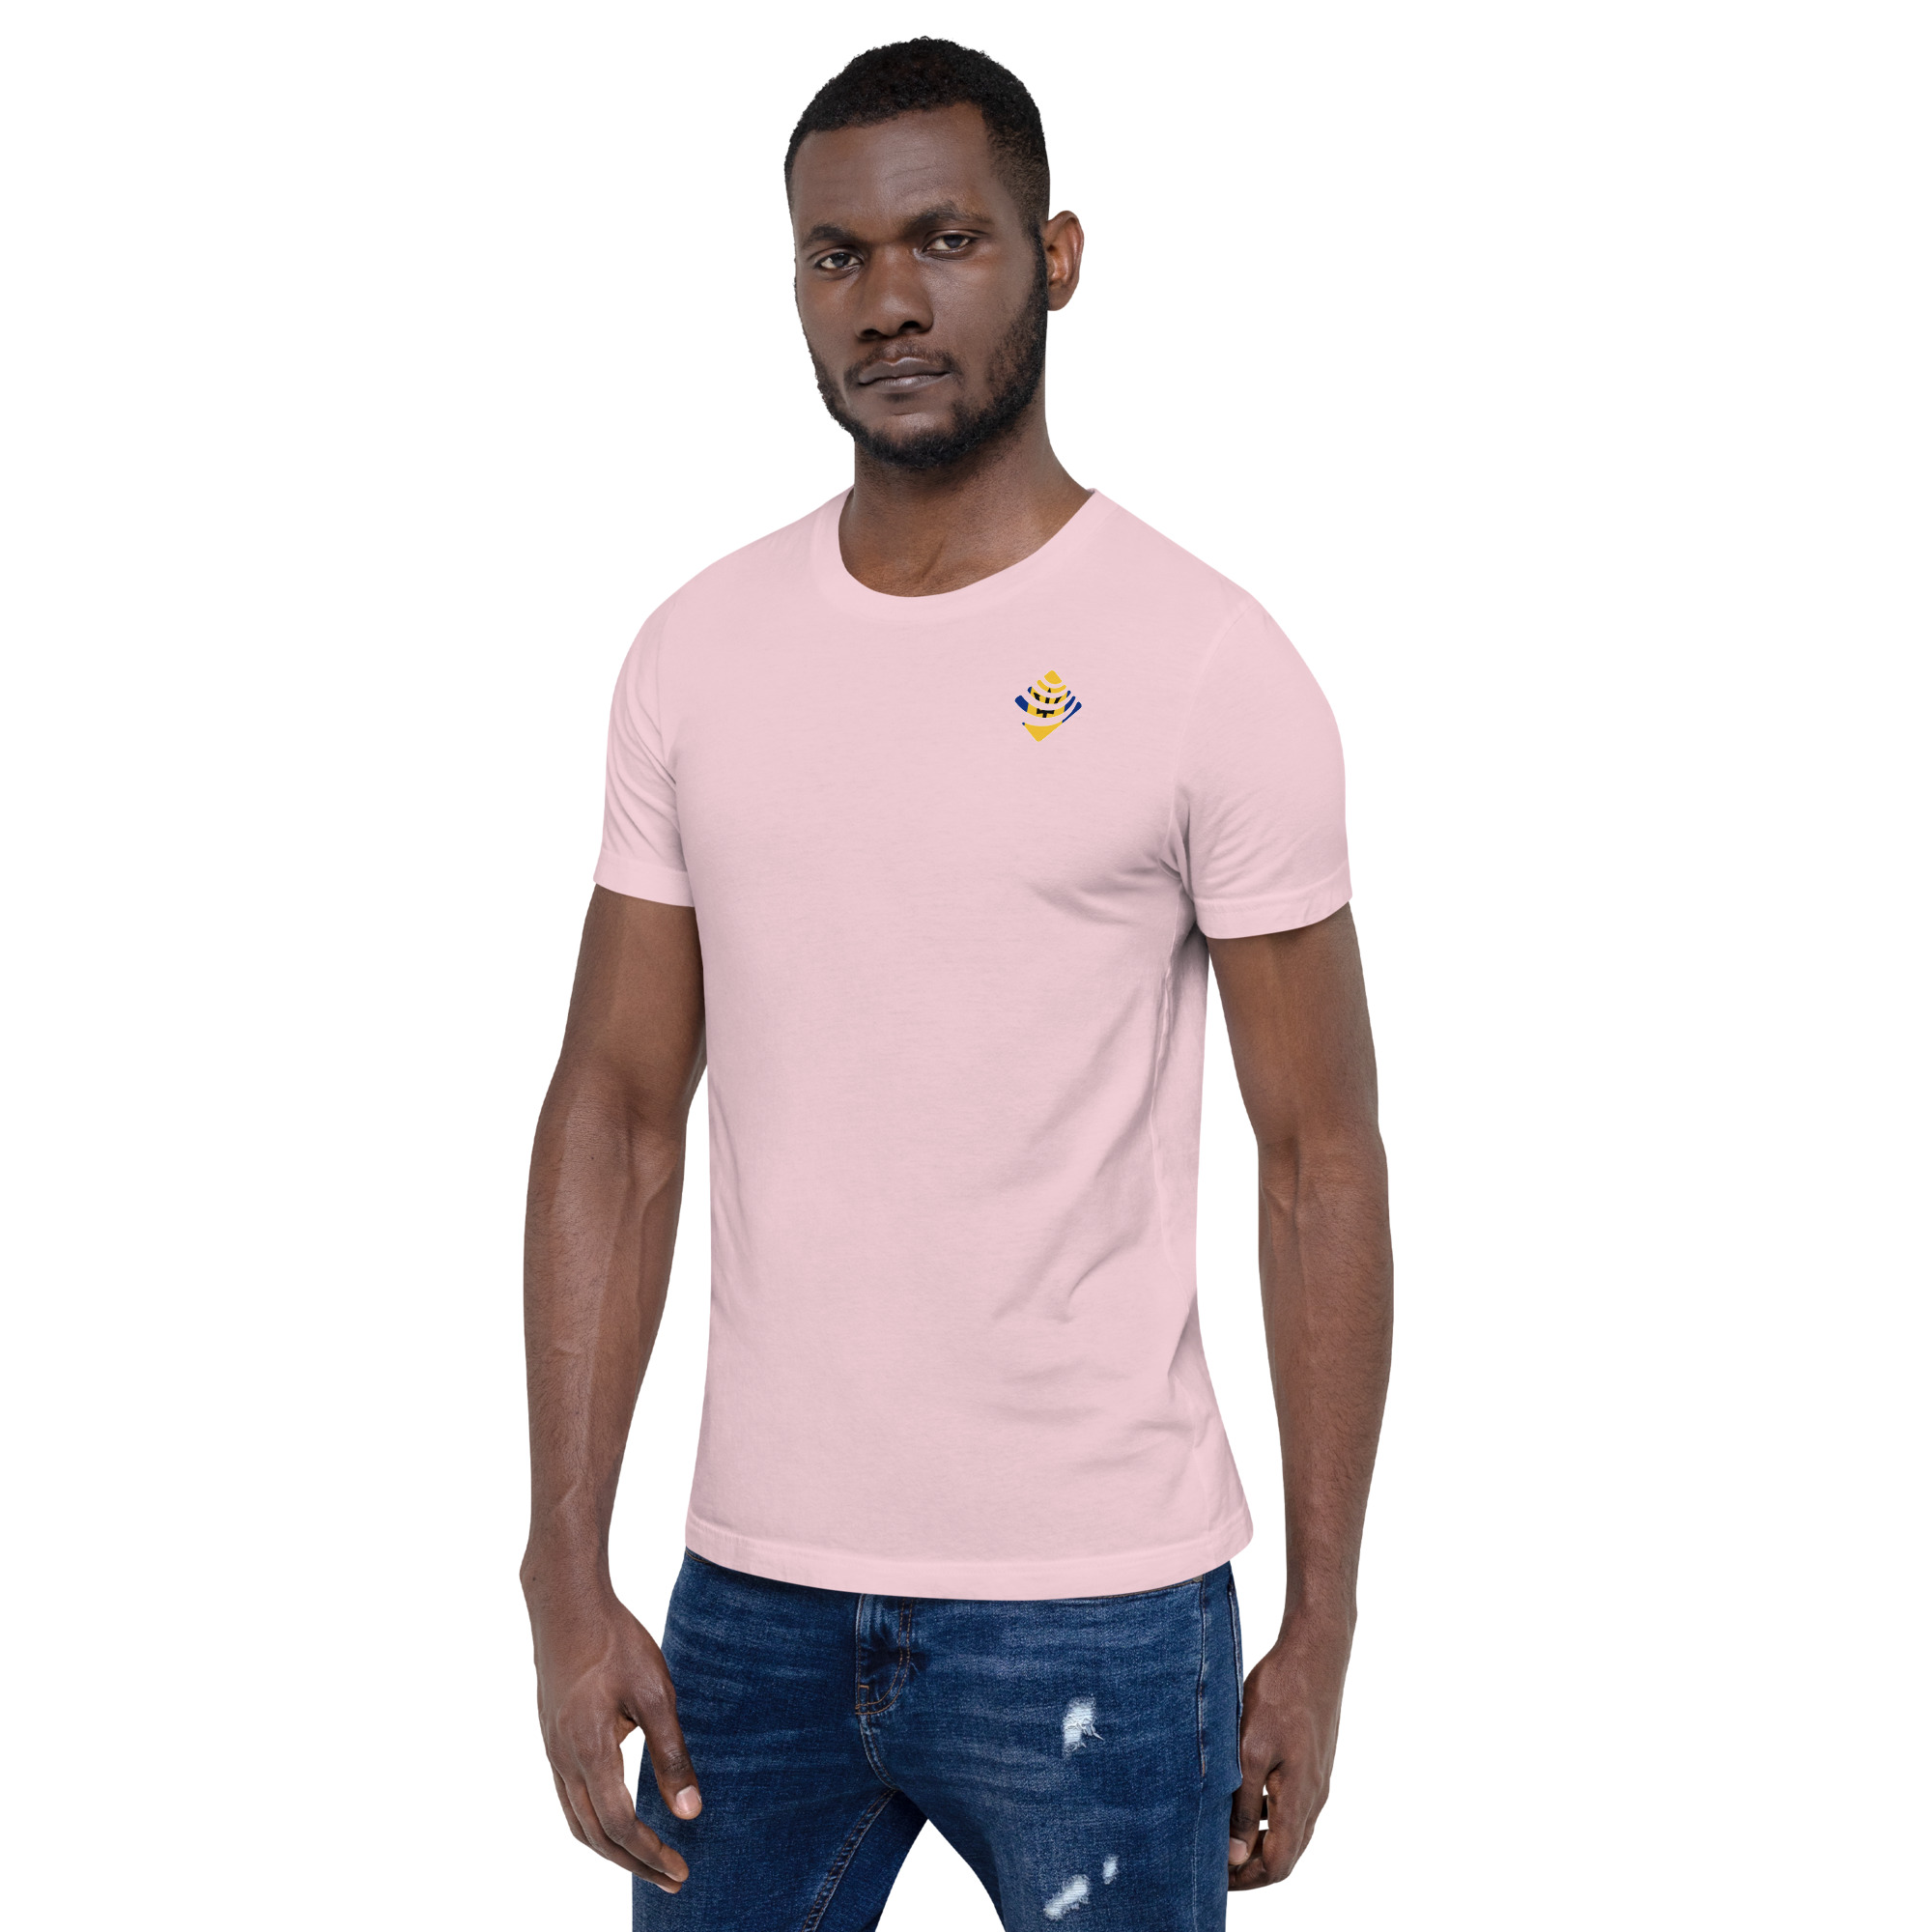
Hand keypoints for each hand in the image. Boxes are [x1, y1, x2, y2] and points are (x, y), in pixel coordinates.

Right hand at [527, 1581, 701, 1892]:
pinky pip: (569, 1800)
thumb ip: (671, 1756)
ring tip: (647, 1861)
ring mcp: (553, 1752)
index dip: (649, 1854)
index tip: (681, 1871)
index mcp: (589, 1751)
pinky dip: (594, 1825)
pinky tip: (616, 1821)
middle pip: (595, 1835)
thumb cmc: (615, 1642)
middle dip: (633, 1864)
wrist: (566, 1604)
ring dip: (612, 1849)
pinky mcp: (552, 1740)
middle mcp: (564, 1761)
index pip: (619, 1826)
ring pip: (578, 1822)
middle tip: (671, 1880)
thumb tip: (690, 1813)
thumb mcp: (655, 1693)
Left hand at [1227, 1613, 1351, 1889]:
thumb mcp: (1248, 1748)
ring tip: (1220, 1836)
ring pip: (1289, 1832)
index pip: (1277, 1865)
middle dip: (1249, 1867)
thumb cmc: (1279, 1694)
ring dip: (1257, 1843)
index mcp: (1299, 1799)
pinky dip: (1266, 1817)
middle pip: (1285, 1855)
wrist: (1315, 1651)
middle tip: (1212, 1864)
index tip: (1213, 1878)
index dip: (1245, 1879)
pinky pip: (1291, 1806)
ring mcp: (1317, 1781)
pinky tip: (1240, 1800)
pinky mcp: (1313, 1764)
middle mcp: (1314, 1798)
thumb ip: (1241, 1804)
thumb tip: (1233, 1855)